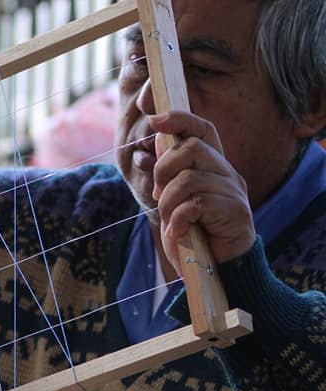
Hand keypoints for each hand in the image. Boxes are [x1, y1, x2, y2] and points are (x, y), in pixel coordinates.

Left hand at [150, 111, 254, 271]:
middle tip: (159, 195)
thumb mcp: (175, 202)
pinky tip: (180, 232)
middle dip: (164, 170)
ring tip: (172, 221)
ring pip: (189, 179)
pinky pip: (196, 204)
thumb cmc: (195, 236)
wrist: (217, 272)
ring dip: (169, 202)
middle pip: (192, 148)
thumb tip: (155, 143)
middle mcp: (228, 174)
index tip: (154, 120)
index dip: (180, 119)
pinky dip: (180, 219)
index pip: (204, 129)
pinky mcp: (236, 213)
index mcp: (215, 168)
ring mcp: (235, 193)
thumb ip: (169, 175)